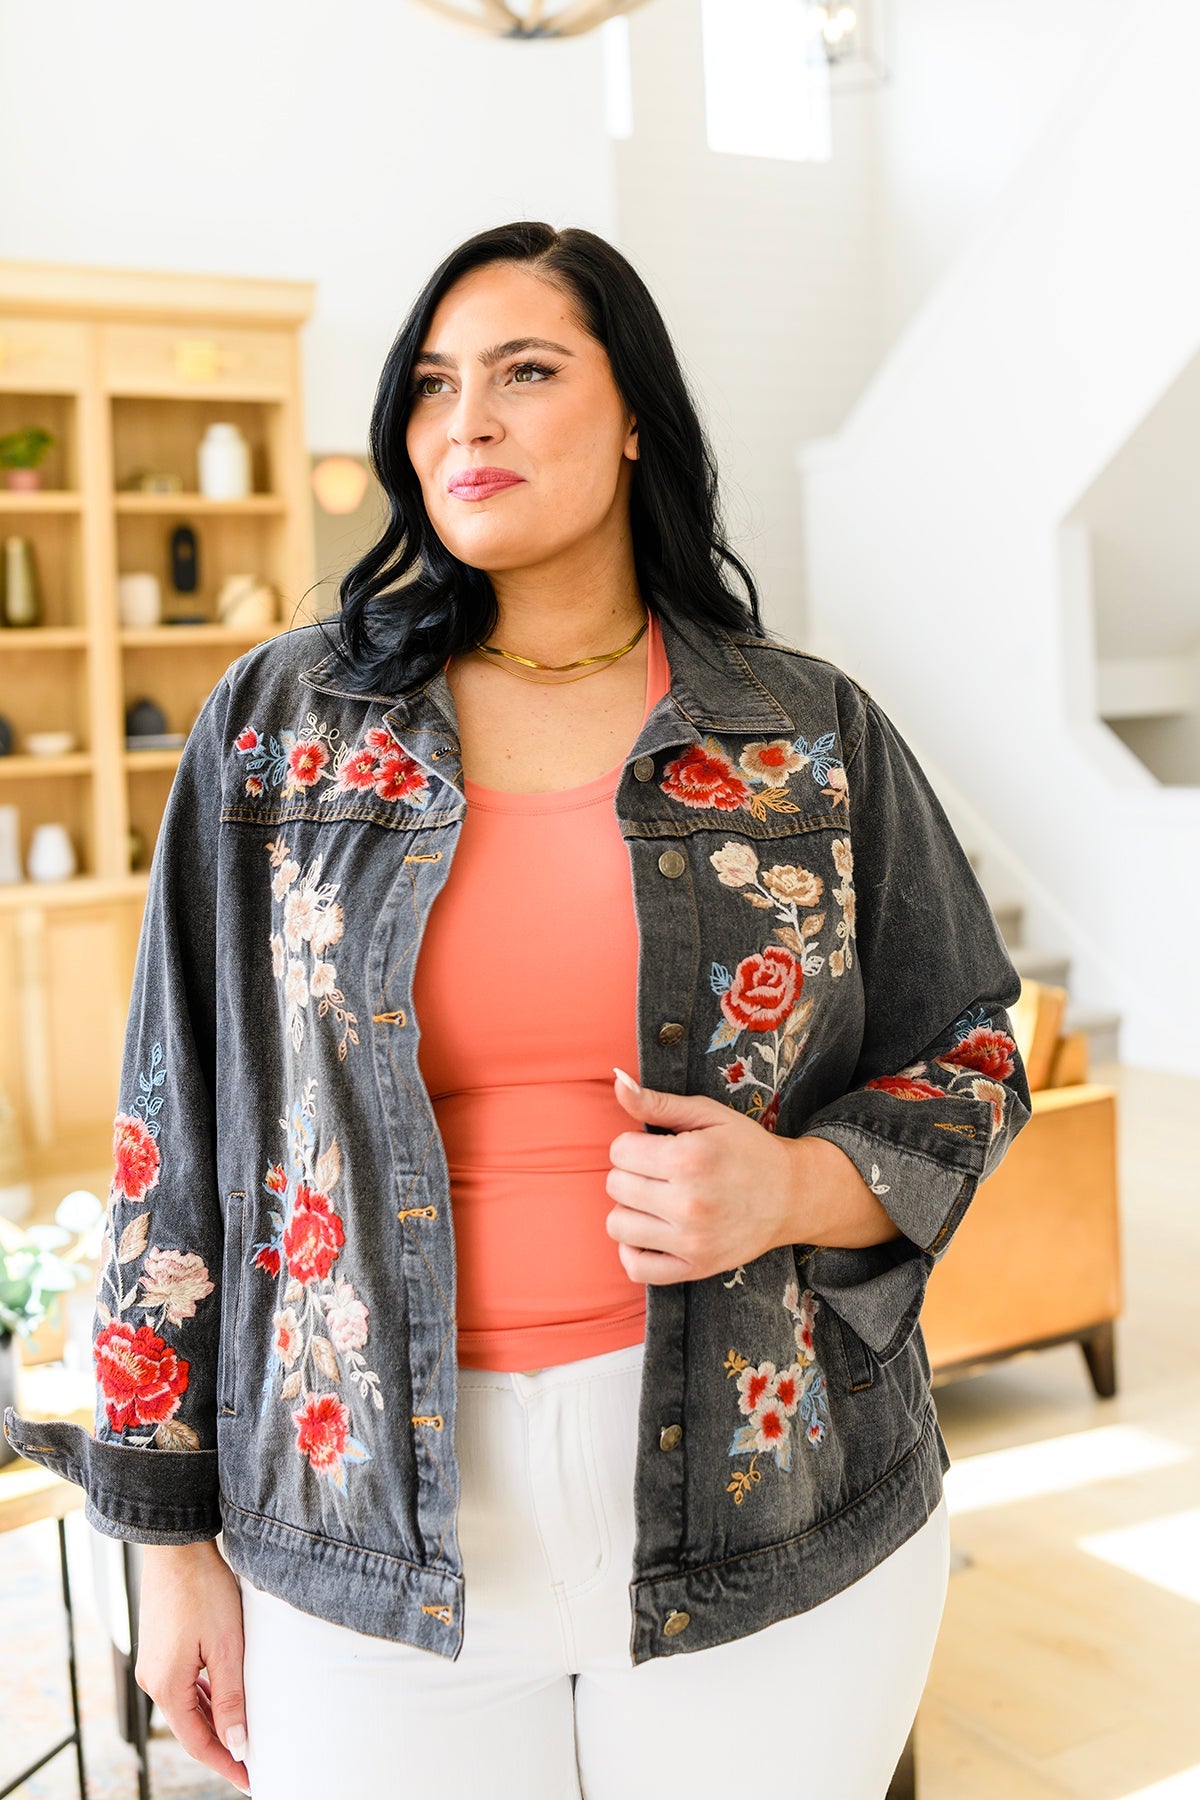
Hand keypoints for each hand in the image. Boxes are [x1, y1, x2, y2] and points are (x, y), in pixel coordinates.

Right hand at [135, 1540, 250, 1795]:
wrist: (176, 1547)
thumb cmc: (202, 1590)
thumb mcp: (226, 1647)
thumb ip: (231, 1698)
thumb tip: (239, 1745)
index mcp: (166, 1686)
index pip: (198, 1743)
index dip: (226, 1763)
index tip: (252, 1779)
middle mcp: (154, 1680)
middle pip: (191, 1727)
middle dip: (222, 1746)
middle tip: (253, 1761)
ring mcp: (155, 1664)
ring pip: (188, 1706)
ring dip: (215, 1721)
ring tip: (246, 1733)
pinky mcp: (161, 1648)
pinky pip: (184, 1685)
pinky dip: (206, 1697)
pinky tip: (225, 1696)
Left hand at [606, 1066, 800, 1283]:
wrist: (792, 1195)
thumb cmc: (747, 1149)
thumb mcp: (708, 1114)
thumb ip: (657, 1101)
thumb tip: (616, 1081)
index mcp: (689, 1159)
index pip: (619, 1150)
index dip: (633, 1144)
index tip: (656, 1147)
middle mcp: (688, 1203)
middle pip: (615, 1185)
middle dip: (631, 1173)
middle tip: (659, 1172)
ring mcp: (691, 1241)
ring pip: (617, 1225)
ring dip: (630, 1209)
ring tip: (655, 1200)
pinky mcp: (694, 1267)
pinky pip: (636, 1267)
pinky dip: (633, 1250)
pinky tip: (650, 1232)